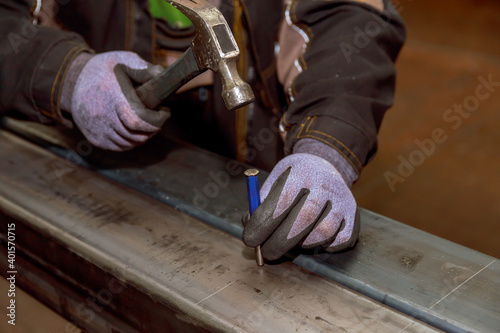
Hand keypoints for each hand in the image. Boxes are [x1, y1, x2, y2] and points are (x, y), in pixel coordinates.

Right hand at [69, 51, 169, 150]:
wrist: (71, 81)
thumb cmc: (103, 69)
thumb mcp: (123, 60)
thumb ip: (145, 68)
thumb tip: (163, 76)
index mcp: (112, 97)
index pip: (139, 120)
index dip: (157, 120)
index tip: (165, 111)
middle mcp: (103, 116)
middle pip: (138, 135)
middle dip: (154, 127)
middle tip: (158, 115)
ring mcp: (98, 130)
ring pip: (130, 143)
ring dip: (144, 135)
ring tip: (147, 120)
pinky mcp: (95, 138)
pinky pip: (120, 147)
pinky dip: (131, 141)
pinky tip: (134, 128)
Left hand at [242, 153, 358, 260]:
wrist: (324, 165)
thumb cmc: (293, 179)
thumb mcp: (274, 181)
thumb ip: (260, 204)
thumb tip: (250, 229)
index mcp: (301, 173)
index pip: (281, 202)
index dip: (262, 224)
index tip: (249, 239)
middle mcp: (325, 185)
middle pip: (302, 220)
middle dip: (278, 243)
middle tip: (265, 253)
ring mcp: (342, 201)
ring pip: (323, 233)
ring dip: (303, 244)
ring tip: (292, 240)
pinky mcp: (353, 216)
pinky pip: (340, 241)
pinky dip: (325, 246)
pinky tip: (313, 238)